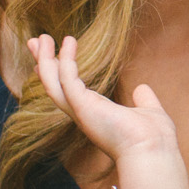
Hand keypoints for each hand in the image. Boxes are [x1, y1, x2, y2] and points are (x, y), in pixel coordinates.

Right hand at [27, 34, 183, 169]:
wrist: (153, 151)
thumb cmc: (153, 138)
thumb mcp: (148, 112)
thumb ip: (143, 100)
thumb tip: (142, 89)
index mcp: (96, 115)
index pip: (69, 91)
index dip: (58, 73)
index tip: (51, 56)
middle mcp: (83, 114)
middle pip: (53, 85)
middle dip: (43, 63)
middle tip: (35, 41)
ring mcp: (80, 111)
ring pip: (52, 82)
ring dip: (45, 59)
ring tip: (41, 37)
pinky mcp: (82, 106)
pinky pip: (67, 78)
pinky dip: (65, 59)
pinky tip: (69, 41)